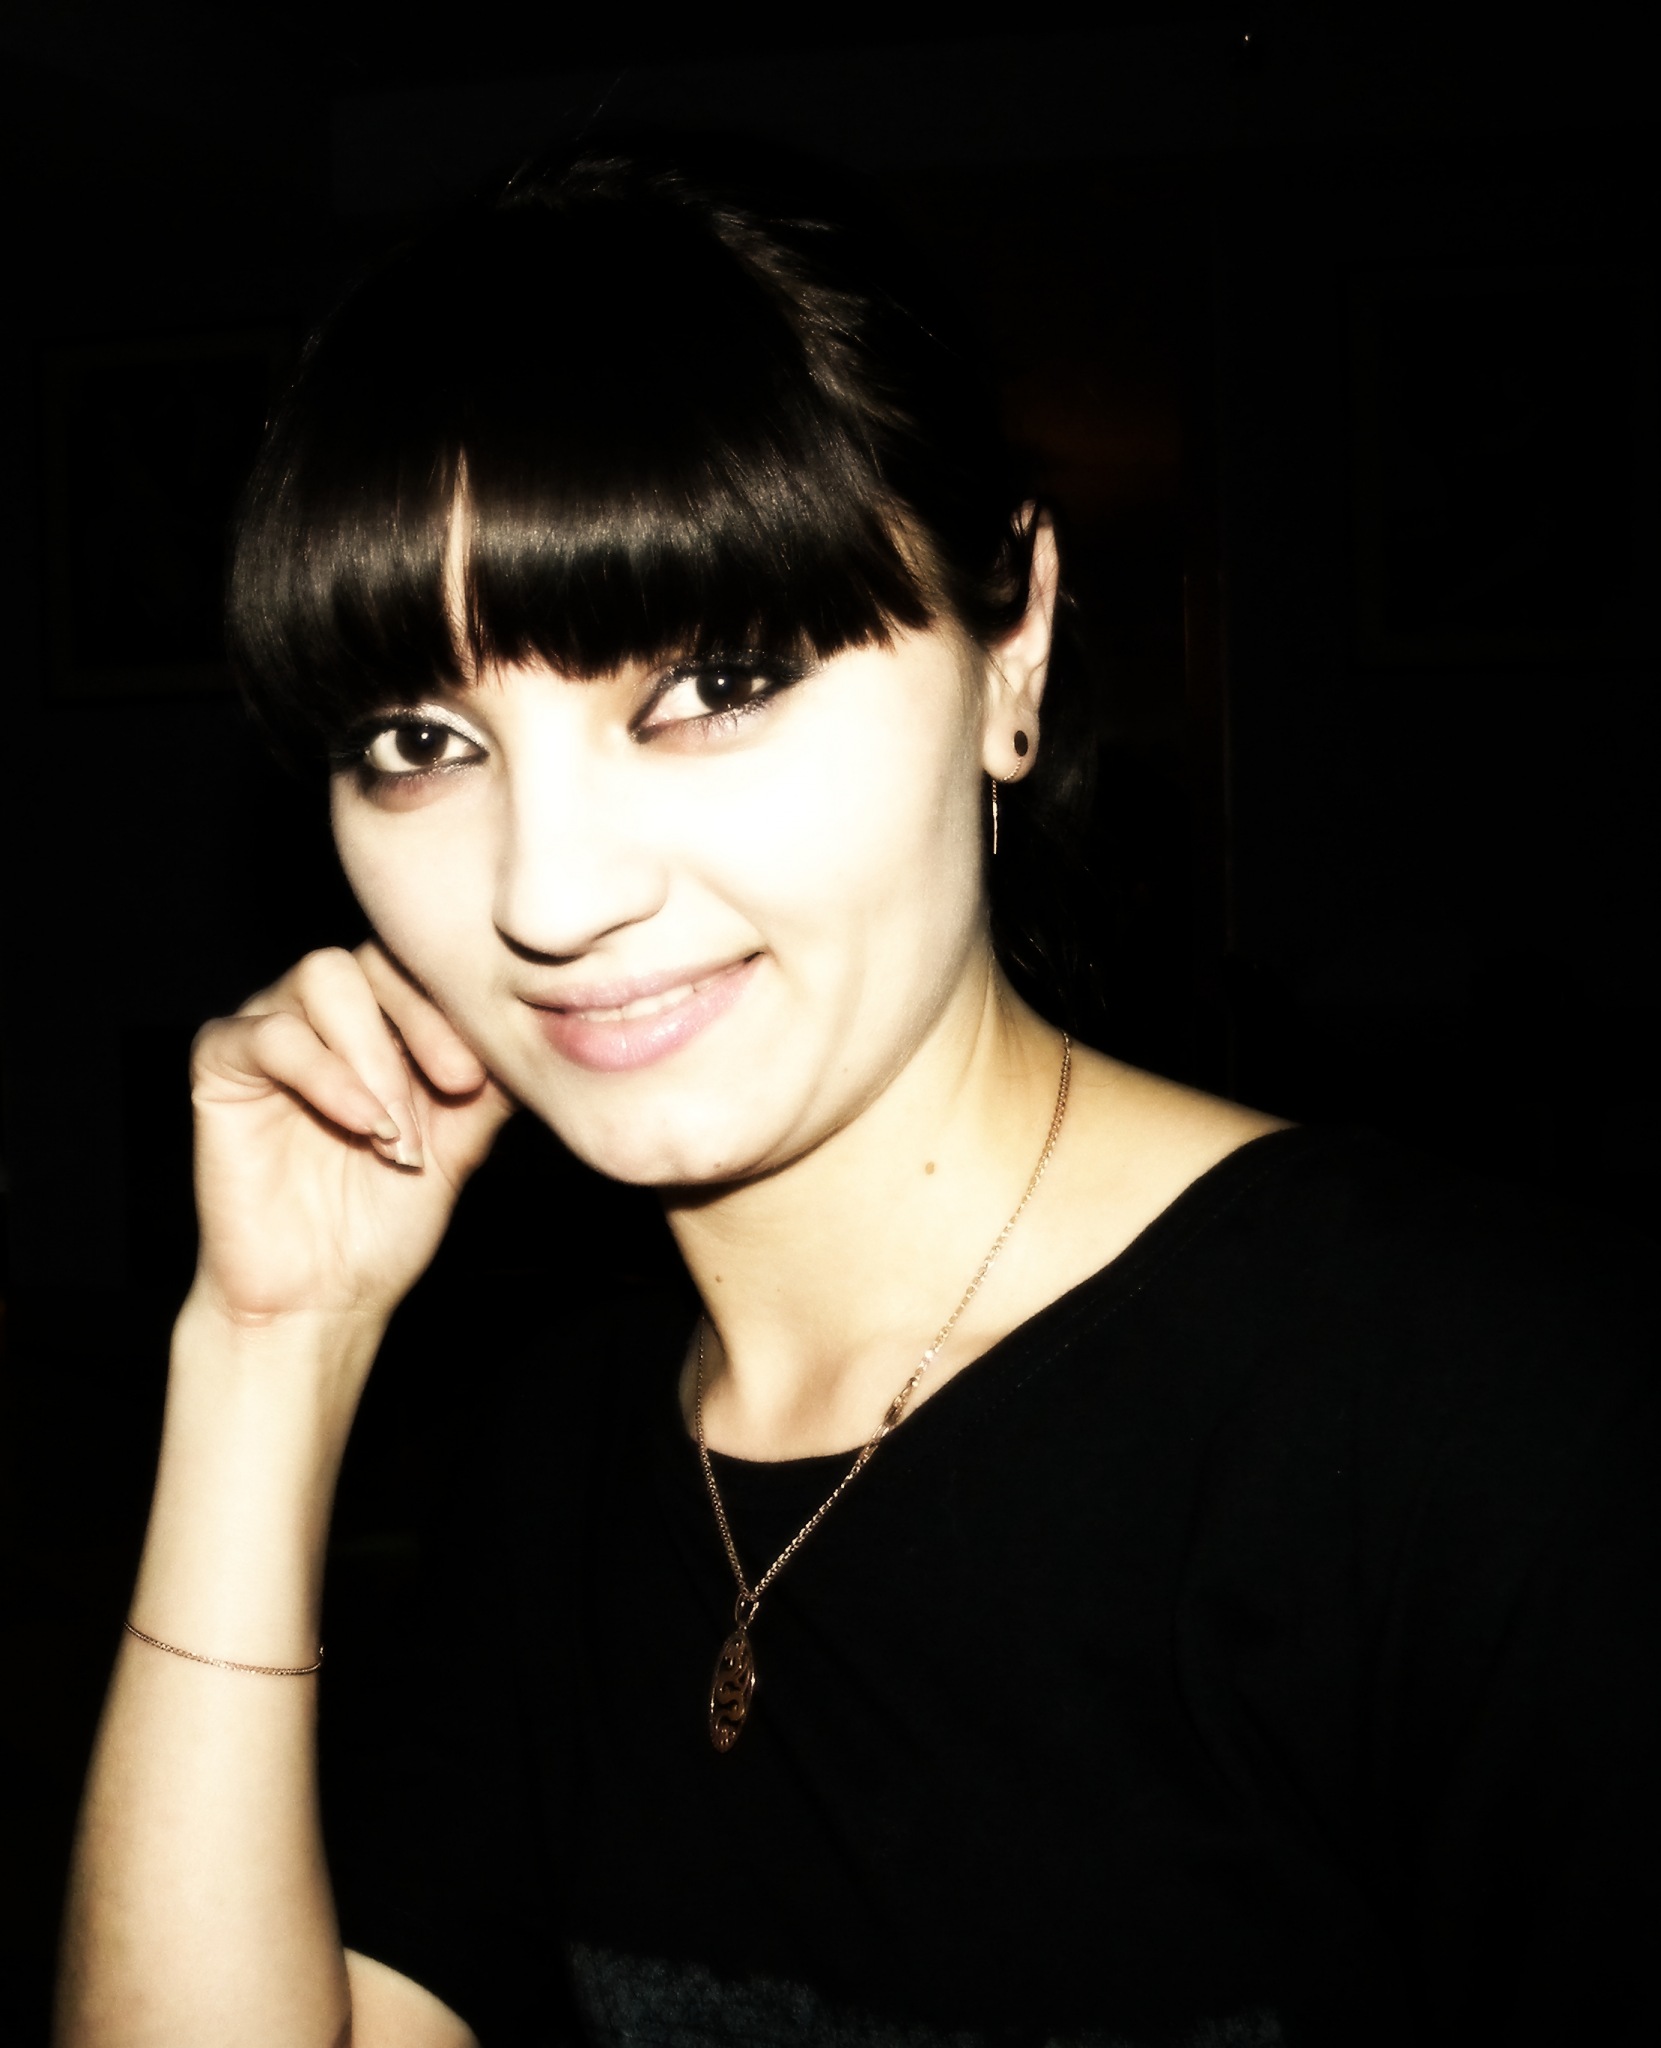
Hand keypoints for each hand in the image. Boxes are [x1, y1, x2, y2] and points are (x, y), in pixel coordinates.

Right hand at [188, 943, 514, 1326]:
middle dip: (426, 1017)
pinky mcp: (221, 1065)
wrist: (324, 1295)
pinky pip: (266, 1033)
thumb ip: (494, 1082)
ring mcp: (271, 1031)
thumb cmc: (388, 1218)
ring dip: (375, 1052)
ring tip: (398, 1131)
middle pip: (376, 955)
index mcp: (385, 1022)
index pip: (423, 962)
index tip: (483, 1074)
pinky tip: (363, 1125)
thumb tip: (548, 1030)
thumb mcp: (463, 1141)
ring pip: (324, 977)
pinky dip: (325, 1073)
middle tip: (456, 1087)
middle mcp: (327, 1015)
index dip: (459, 1003)